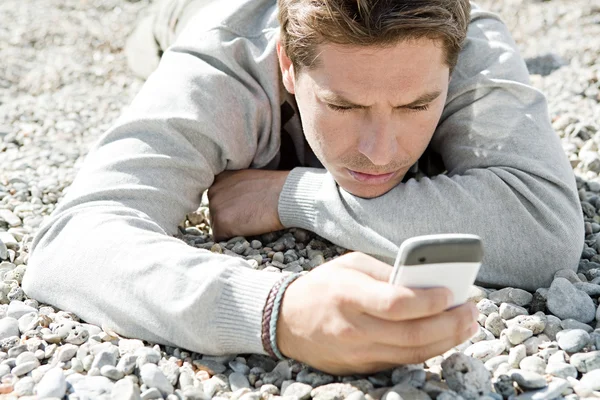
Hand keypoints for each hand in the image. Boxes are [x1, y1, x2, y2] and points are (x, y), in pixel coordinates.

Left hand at [207, 169, 289, 241]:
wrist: (285, 195)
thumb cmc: (276, 188)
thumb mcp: (250, 179)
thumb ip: (237, 188)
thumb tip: (235, 202)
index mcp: (220, 178)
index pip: (218, 199)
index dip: (231, 208)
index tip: (243, 209)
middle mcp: (213, 191)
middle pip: (215, 214)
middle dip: (229, 219)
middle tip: (249, 218)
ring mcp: (216, 207)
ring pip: (217, 227)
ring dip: (231, 230)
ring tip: (251, 223)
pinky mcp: (221, 222)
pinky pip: (220, 239)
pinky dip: (232, 240)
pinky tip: (248, 231)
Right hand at [276, 252, 478, 375]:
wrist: (287, 321)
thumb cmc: (322, 287)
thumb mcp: (349, 265)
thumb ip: (386, 272)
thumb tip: (426, 280)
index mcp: (348, 295)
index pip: (395, 304)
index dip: (428, 301)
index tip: (452, 292)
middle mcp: (353, 328)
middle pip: (412, 334)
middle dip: (450, 324)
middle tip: (472, 311)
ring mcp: (357, 353)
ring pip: (412, 353)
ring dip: (447, 340)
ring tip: (467, 324)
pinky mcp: (361, 367)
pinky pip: (402, 361)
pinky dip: (428, 350)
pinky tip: (444, 336)